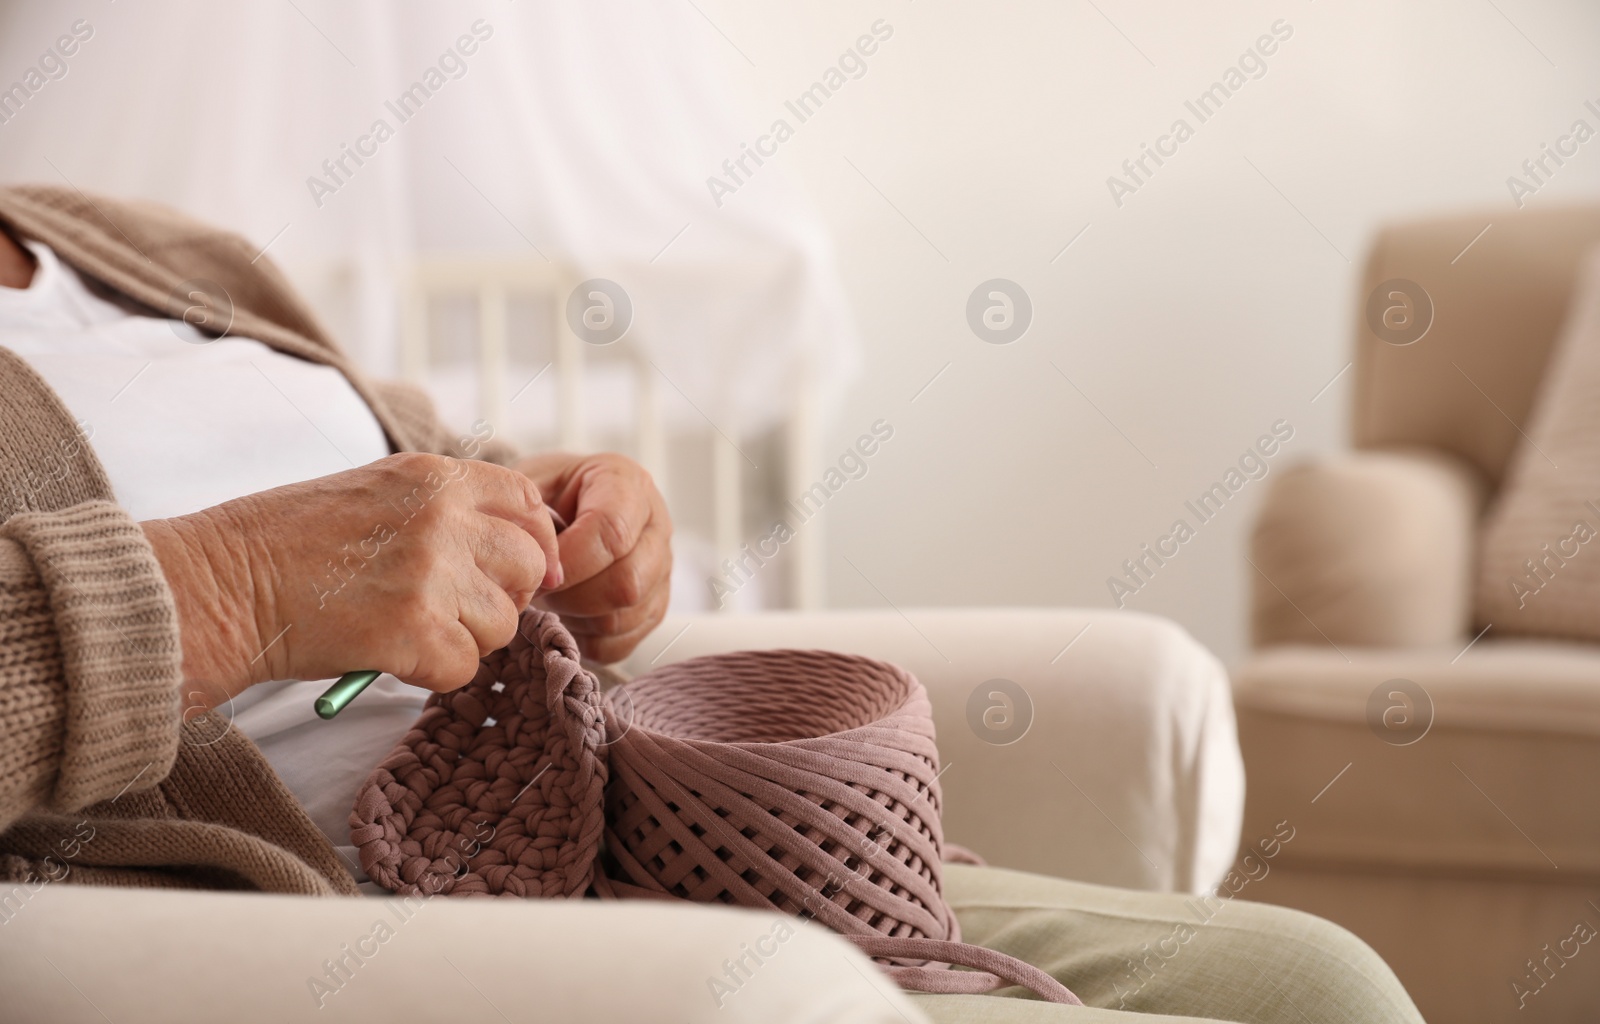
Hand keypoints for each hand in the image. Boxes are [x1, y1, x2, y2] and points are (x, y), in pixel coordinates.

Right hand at [142, 453, 560, 707]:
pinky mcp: (415, 629)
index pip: (527, 503)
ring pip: (503, 624)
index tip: (508, 570)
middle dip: (502, 596)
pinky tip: (390, 654)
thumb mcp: (375, 493)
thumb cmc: (286, 543)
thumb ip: (445, 511)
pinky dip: (433, 673)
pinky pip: (465, 667)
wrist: (219, 583)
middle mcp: (442, 516)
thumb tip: (516, 553)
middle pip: (528, 565)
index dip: (530, 542)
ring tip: (407, 629)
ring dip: (464, 638)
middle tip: (452, 609)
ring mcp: (432, 571)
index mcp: (434, 475)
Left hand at [515, 452, 671, 661]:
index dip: (569, 562)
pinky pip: (623, 643)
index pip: (612, 532)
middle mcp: (657, 527)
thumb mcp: (533, 481)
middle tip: (538, 590)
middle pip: (627, 583)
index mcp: (629, 486)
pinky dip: (586, 640)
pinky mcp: (654, 606)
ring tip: (551, 599)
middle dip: (570, 597)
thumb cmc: (547, 493)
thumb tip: (538, 563)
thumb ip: (532, 514)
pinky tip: (568, 615)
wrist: (566, 503)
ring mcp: (661, 571)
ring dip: (575, 619)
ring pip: (623, 617)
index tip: (535, 572)